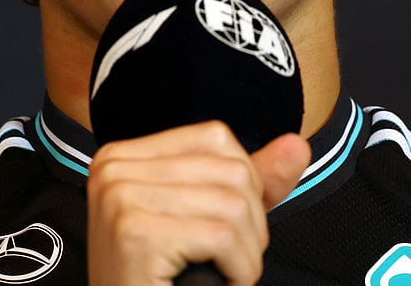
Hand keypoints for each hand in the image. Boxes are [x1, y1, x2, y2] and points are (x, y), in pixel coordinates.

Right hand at [87, 121, 309, 284]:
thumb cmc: (162, 280)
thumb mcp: (206, 219)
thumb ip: (252, 181)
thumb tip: (297, 145)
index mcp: (124, 155)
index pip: (216, 138)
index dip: (241, 186)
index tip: (217, 227)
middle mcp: (114, 168)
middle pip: (231, 171)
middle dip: (247, 225)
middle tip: (218, 260)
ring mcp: (120, 198)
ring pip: (233, 205)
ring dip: (244, 254)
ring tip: (218, 273)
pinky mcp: (135, 233)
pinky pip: (224, 237)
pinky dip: (237, 270)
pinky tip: (217, 284)